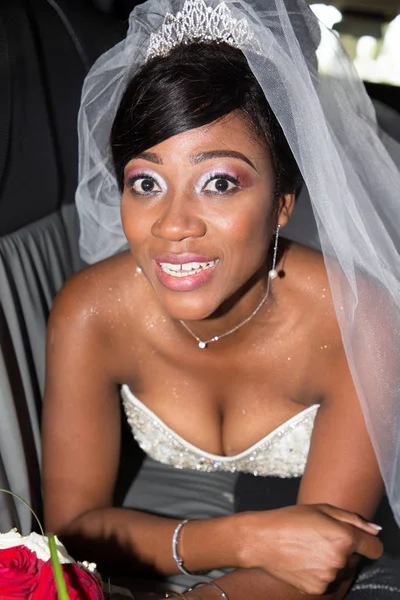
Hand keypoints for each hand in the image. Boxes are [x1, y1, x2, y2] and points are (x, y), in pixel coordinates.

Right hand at [237, 503, 382, 594]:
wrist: (262, 539)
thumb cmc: (290, 519)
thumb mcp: (322, 508)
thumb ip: (353, 519)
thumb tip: (374, 530)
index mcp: (344, 537)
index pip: (375, 548)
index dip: (366, 542)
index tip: (355, 539)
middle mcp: (340, 559)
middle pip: (356, 558)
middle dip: (345, 549)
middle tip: (321, 538)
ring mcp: (329, 577)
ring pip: (341, 570)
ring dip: (332, 561)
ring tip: (309, 548)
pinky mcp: (317, 589)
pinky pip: (328, 581)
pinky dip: (320, 572)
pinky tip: (304, 560)